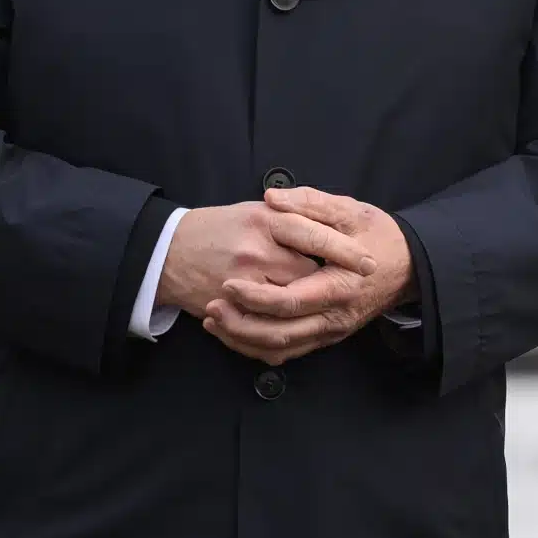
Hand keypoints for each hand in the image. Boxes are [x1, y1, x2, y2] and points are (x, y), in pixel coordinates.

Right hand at [155, 202, 327, 319]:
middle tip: (343, 285)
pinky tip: (292, 321)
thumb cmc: (220, 227)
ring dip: (304, 304)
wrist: (168, 251)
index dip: (344, 251)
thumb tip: (334, 231)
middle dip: (324, 281)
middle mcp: (254, 251)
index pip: (314, 236)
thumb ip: (293, 216)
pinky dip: (282, 326)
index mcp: (265, 220)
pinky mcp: (229, 308)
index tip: (370, 264)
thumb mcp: (256, 210)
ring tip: (315, 303)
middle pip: (306, 275)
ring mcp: (240, 282)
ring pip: (289, 303)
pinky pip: (264, 326)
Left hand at [201, 187, 413, 366]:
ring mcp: (332, 331)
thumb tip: (271, 198)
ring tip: (214, 320)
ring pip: (281, 349)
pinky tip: (236, 331)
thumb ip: (311, 203)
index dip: (254, 296)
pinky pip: (288, 352)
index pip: (290, 301)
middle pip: (279, 334)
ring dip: (243, 339)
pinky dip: (258, 346)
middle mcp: (336, 316)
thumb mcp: (351, 210)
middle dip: (239, 324)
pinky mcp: (328, 336)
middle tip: (211, 305)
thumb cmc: (382, 236)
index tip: (227, 283)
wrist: (412, 266)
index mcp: (340, 285)